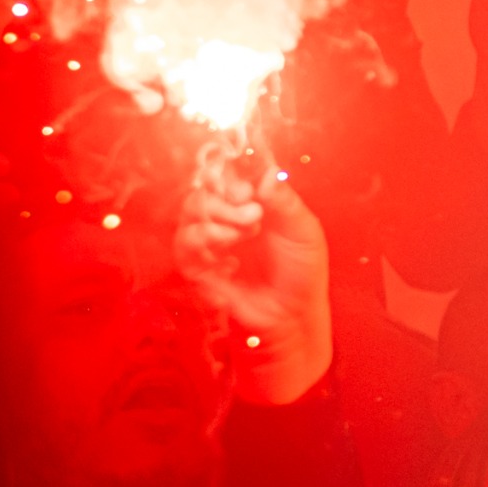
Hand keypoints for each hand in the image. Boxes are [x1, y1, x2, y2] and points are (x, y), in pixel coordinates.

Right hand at [175, 150, 332, 405]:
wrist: (293, 315)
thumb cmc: (301, 270)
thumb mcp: (303, 230)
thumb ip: (284, 200)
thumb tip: (266, 172)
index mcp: (250, 202)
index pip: (225, 174)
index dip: (228, 173)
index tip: (246, 188)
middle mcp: (225, 218)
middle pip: (201, 191)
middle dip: (224, 199)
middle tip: (252, 214)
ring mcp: (208, 243)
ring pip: (188, 216)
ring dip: (216, 222)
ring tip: (244, 237)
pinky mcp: (196, 270)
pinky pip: (184, 250)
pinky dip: (205, 250)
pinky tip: (231, 263)